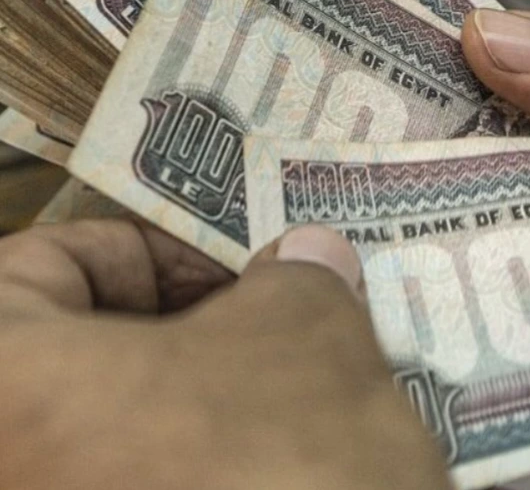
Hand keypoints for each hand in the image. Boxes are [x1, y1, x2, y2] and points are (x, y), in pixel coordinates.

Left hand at [0, 219, 450, 489]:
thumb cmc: (276, 481)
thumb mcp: (307, 346)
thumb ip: (298, 283)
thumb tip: (305, 261)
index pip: (55, 265)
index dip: (167, 254)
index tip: (252, 276)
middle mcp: (2, 464)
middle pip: (84, 371)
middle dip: (195, 347)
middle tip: (288, 339)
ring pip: (117, 453)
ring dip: (204, 426)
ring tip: (305, 418)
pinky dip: (196, 485)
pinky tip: (276, 482)